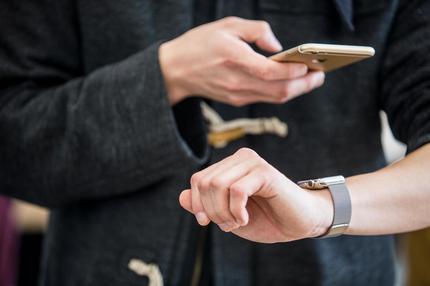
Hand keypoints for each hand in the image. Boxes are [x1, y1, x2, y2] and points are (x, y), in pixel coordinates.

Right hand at [159, 17, 324, 105]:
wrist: (175, 71)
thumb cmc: (200, 44)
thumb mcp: (227, 25)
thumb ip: (256, 31)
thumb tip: (277, 47)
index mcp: (234, 60)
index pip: (270, 72)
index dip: (292, 71)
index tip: (309, 65)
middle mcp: (237, 82)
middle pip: (278, 91)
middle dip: (304, 85)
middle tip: (320, 75)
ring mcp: (237, 94)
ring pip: (274, 98)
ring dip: (296, 90)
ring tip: (311, 79)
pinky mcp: (237, 100)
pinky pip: (265, 98)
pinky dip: (281, 91)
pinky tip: (290, 82)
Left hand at [179, 148, 332, 242]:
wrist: (299, 223)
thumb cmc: (265, 218)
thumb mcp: (227, 215)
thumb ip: (204, 205)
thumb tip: (181, 196)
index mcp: (230, 165)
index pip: (197, 179)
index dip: (196, 203)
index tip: (205, 221)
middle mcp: (240, 158)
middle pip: (204, 182)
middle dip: (211, 210)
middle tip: (226, 224)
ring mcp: (253, 162)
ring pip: (217, 185)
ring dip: (222, 212)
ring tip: (236, 222)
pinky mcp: (265, 172)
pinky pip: (236, 190)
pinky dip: (235, 211)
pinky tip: (244, 219)